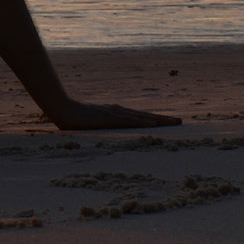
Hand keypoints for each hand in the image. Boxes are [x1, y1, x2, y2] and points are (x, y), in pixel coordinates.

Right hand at [45, 99, 181, 129]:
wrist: (63, 109)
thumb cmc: (73, 118)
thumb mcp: (91, 123)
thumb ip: (99, 126)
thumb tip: (103, 133)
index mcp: (115, 113)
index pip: (139, 118)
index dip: (154, 120)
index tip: (168, 123)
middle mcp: (119, 112)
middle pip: (145, 116)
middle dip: (164, 120)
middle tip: (181, 122)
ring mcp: (116, 114)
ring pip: (143, 118)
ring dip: (160, 120)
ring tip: (176, 123)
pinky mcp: (111, 119)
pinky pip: (132, 121)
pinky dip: (145, 122)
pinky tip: (156, 124)